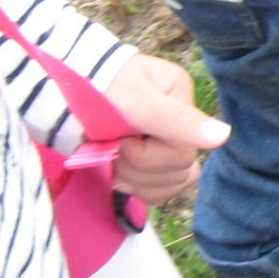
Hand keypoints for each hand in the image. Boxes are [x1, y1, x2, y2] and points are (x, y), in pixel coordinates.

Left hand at [103, 54, 228, 205]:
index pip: (184, 152)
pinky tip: (117, 176)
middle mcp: (180, 123)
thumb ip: (177, 120)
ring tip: (112, 160)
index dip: (149, 155)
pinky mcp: (149, 161)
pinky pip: (159, 191)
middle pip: (180, 171)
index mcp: (182, 101)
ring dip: (136, 180)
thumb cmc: (94, 86)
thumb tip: (224, 136)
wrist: (55, 90)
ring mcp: (165, 143)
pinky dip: (136, 190)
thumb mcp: (135, 99)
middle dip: (139, 167)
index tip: (121, 140)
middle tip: (112, 150)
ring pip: (172, 184)